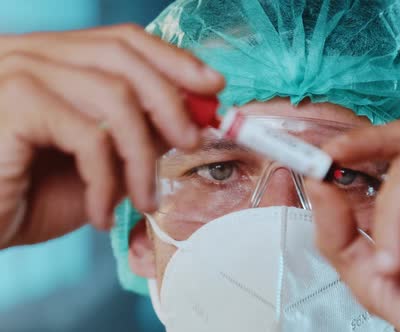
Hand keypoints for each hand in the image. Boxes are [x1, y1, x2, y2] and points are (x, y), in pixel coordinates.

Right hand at [0, 24, 224, 247]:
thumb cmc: (26, 197)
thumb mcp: (96, 162)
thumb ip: (134, 135)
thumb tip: (187, 119)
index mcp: (52, 58)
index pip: (122, 40)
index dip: (173, 60)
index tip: (212, 85)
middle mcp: (31, 53)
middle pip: (123, 57)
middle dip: (170, 102)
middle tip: (191, 142)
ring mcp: (17, 72)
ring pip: (114, 97)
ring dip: (141, 156)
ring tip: (145, 198)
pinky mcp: (11, 103)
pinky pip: (87, 136)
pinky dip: (106, 180)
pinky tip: (102, 211)